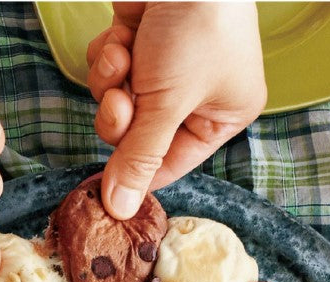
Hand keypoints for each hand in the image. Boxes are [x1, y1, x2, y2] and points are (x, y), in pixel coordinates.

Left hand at [86, 2, 266, 218]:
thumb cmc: (197, 24)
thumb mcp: (169, 101)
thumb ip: (140, 156)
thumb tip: (121, 209)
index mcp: (222, 116)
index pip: (170, 165)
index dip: (137, 173)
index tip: (107, 190)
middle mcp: (196, 94)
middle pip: (138, 136)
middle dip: (123, 119)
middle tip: (122, 102)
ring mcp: (166, 65)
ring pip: (117, 102)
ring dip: (112, 83)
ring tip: (127, 59)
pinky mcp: (138, 38)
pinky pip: (109, 68)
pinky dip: (108, 55)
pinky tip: (123, 36)